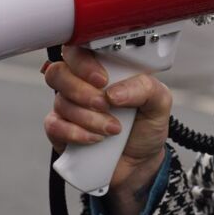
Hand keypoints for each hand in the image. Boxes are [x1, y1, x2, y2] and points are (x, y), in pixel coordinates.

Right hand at [43, 46, 169, 214]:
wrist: (139, 164)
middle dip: (82, 91)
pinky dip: (75, 133)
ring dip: (88, 118)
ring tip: (113, 129)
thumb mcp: (159, 103)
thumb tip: (113, 92)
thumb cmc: (145, 127)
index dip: (83, 62)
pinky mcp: (59, 130)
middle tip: (105, 105)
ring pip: (60, 102)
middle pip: (59, 72)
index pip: (78, 50)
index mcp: (102, 68)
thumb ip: (145, 87)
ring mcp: (67, 106)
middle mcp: (80, 84)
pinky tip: (95, 140)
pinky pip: (54, 126)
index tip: (103, 80)